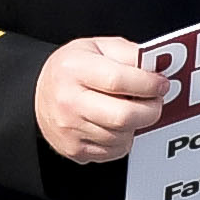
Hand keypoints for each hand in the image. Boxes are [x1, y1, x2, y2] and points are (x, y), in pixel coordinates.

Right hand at [31, 35, 165, 165]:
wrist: (38, 93)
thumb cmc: (70, 69)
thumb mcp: (96, 47)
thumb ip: (128, 54)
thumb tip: (158, 65)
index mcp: (74, 69)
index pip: (119, 80)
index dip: (148, 84)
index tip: (160, 84)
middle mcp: (69, 101)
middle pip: (124, 115)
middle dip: (151, 109)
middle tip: (155, 100)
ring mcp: (70, 129)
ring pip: (123, 136)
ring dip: (136, 124)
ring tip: (130, 109)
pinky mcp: (74, 149)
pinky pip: (115, 151)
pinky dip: (123, 139)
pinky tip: (116, 124)